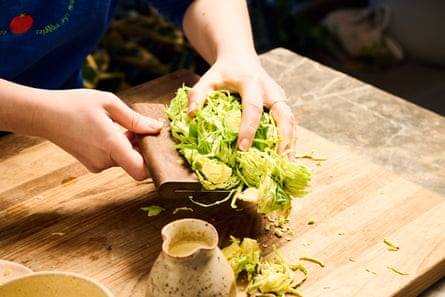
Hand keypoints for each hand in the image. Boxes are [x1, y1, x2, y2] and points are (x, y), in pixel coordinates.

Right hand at [35, 89, 162, 179]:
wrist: (43, 114)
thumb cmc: (74, 104)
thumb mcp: (109, 103)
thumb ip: (135, 119)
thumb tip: (156, 128)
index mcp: (111, 145)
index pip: (141, 171)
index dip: (153, 163)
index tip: (155, 146)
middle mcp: (104, 161)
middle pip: (136, 162)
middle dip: (142, 147)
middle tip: (138, 126)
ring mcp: (96, 165)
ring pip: (125, 160)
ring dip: (130, 145)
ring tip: (121, 124)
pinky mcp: (92, 164)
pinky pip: (113, 159)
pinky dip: (118, 147)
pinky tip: (111, 130)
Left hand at [187, 57, 295, 159]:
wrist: (240, 57)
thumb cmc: (223, 71)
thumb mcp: (208, 79)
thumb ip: (197, 95)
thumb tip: (191, 115)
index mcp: (252, 83)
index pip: (253, 108)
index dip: (249, 128)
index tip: (243, 147)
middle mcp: (270, 90)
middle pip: (284, 115)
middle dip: (282, 138)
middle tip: (277, 161)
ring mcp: (279, 97)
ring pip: (291, 121)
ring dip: (290, 143)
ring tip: (287, 165)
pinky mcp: (282, 103)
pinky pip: (289, 122)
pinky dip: (289, 139)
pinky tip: (286, 157)